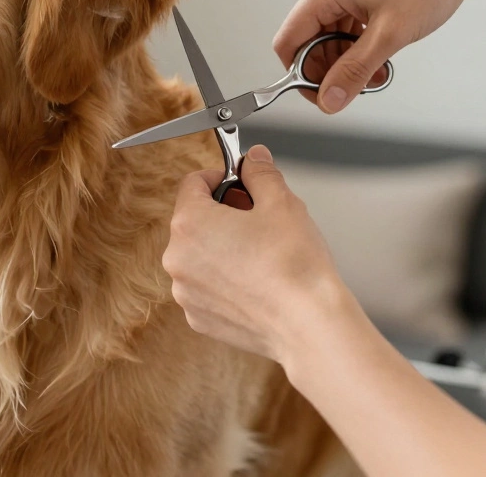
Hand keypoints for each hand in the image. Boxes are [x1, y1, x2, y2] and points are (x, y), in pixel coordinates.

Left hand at [165, 144, 353, 365]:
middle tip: (259, 218)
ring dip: (223, 247)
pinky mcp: (198, 317)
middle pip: (194, 219)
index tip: (241, 183)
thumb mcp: (282, 202)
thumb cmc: (294, 266)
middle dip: (224, 213)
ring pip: (200, 254)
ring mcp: (185, 292)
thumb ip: (260, 173)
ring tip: (261, 253)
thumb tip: (253, 159)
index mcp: (190, 223)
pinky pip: (206, 285)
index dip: (221, 177)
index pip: (193, 183)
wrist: (308, 325)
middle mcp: (177, 258)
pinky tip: (256, 281)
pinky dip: (225, 279)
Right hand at [273, 0, 485, 113]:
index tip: (323, 96)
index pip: (289, 42)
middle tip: (359, 86)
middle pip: (307, 39)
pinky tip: (380, 52)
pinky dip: (357, 41)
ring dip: (347, 57)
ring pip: (327, 32)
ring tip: (378, 71)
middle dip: (330, 68)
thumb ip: (354, 71)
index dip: (301, 75)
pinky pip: (342, 19)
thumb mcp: (390, 35)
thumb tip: (329, 100)